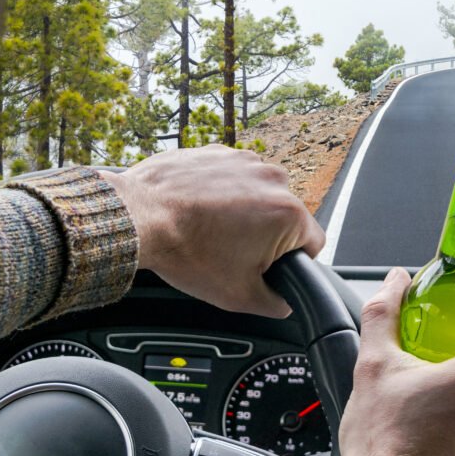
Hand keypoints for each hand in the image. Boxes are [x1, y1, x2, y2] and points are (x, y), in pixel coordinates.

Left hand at [101, 145, 324, 317]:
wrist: (140, 217)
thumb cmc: (186, 251)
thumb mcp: (238, 297)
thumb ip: (274, 304)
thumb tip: (283, 303)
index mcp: (288, 214)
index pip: (314, 243)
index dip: (295, 262)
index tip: (271, 267)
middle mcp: (273, 180)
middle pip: (284, 217)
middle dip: (265, 235)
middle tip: (233, 254)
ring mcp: (245, 160)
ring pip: (258, 195)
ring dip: (243, 211)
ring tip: (211, 231)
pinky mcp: (218, 151)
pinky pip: (232, 176)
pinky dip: (220, 192)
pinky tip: (199, 211)